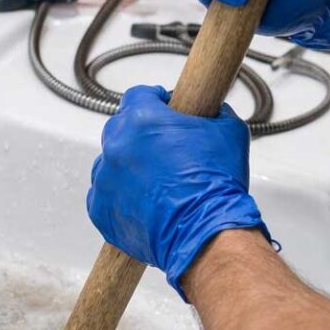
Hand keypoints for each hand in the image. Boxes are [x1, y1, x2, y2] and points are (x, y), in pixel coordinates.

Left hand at [87, 85, 270, 297]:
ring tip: (157, 183)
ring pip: (111, 163)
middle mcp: (117, 146)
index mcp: (143, 120)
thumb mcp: (229, 132)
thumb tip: (213, 112)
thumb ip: (216, 114)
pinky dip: (121, 197)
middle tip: (165, 151)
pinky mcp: (100, 209)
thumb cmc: (217, 185)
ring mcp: (105, 179)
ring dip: (129, 167)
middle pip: (121, 128)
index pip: (139, 95)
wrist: (207, 234)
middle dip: (141, 135)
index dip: (155, 101)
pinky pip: (104, 196)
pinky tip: (146, 204)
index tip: (165, 110)